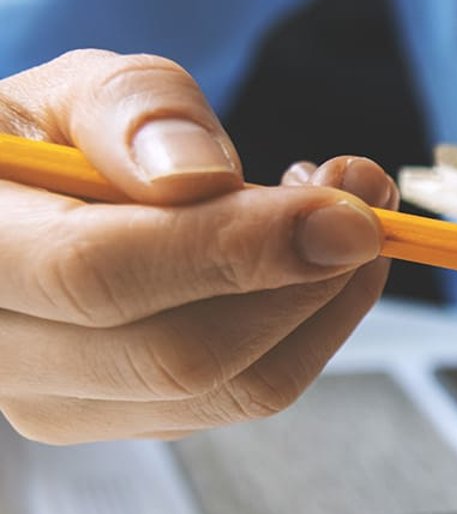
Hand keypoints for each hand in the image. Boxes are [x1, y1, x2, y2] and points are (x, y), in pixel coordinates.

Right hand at [0, 49, 392, 443]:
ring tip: (337, 214)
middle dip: (303, 281)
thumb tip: (199, 175)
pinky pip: (248, 393)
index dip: (234, 248)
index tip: (345, 213)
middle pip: (180, 357)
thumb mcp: (72, 90)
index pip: (97, 276)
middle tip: (365, 202)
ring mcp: (59, 405)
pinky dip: (307, 325)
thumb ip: (133, 108)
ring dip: (322, 303)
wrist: (23, 207)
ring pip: (233, 390)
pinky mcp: (131, 423)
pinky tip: (301, 258)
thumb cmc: (47, 140)